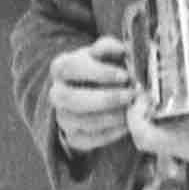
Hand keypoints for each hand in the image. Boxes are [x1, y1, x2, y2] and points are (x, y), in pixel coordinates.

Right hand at [48, 35, 136, 153]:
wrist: (94, 92)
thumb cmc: (102, 69)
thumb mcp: (104, 53)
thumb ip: (110, 48)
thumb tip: (121, 49)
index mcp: (61, 67)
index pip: (71, 67)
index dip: (98, 72)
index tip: (124, 75)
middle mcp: (56, 93)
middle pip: (70, 98)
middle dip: (104, 98)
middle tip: (131, 95)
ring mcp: (62, 117)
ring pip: (80, 121)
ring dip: (110, 117)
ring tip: (132, 110)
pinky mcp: (72, 137)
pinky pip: (87, 141)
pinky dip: (109, 134)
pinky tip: (126, 125)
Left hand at [126, 62, 188, 183]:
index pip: (147, 139)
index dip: (136, 117)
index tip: (143, 94)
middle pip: (147, 132)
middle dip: (141, 107)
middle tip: (150, 82)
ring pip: (161, 127)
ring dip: (155, 106)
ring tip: (162, 80)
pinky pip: (177, 123)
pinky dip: (173, 106)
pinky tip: (186, 88)